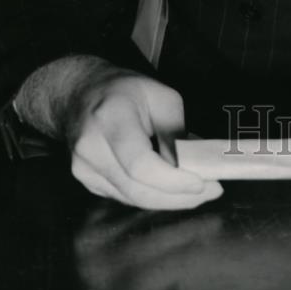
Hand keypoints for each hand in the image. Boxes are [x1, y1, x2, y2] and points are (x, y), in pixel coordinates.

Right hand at [67, 72, 222, 209]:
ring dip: (168, 200)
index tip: (202, 183)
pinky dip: (151, 196)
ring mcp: (84, 168)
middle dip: (178, 196)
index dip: (172, 181)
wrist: (79, 93)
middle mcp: (91, 148)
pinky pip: (125, 196)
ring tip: (198, 192)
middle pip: (137, 189)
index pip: (140, 164)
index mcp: (110, 118)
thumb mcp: (160, 96)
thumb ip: (176, 131)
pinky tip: (171, 189)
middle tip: (211, 192)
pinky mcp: (86, 181)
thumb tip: (196, 164)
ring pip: (132, 198)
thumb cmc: (124, 90)